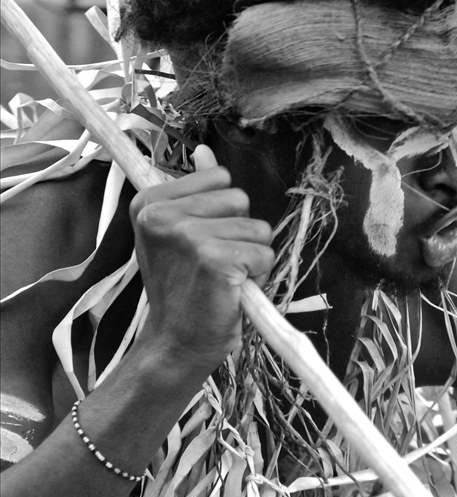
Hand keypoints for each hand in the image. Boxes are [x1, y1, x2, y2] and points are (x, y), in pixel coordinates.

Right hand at [130, 144, 274, 372]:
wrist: (176, 343)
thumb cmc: (183, 290)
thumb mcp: (178, 235)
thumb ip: (195, 193)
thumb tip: (206, 153)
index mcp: (150, 202)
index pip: (219, 177)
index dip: (222, 212)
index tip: (199, 244)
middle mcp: (164, 215)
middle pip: (240, 198)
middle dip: (240, 233)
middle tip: (214, 265)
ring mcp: (189, 236)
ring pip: (258, 228)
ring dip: (250, 257)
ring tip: (223, 279)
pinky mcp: (216, 260)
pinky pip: (265, 254)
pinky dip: (258, 277)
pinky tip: (232, 291)